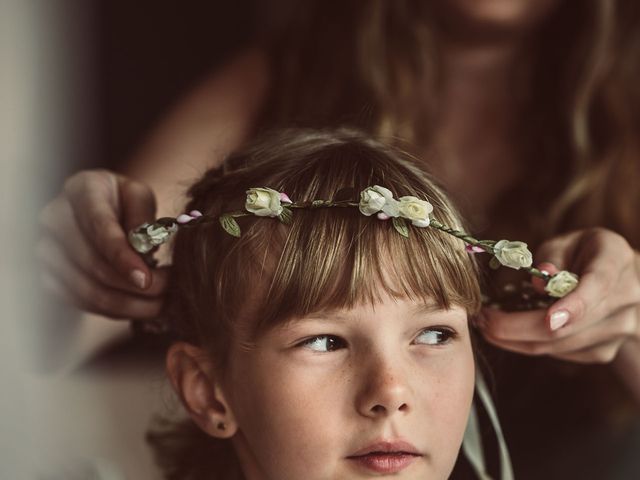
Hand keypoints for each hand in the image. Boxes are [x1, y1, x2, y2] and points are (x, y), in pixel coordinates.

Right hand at [37, 169, 168, 318]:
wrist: (99, 209)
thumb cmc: (124, 201)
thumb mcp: (141, 197)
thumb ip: (142, 219)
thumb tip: (142, 250)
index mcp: (81, 190)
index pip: (99, 228)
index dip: (122, 258)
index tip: (146, 280)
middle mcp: (54, 219)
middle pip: (93, 265)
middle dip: (136, 286)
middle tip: (170, 291)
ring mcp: (46, 251)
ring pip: (88, 291)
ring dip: (130, 304)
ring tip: (162, 302)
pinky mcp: (48, 277)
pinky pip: (82, 304)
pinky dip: (116, 310)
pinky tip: (141, 306)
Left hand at [477, 228, 639, 363]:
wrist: (617, 279)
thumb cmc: (583, 254)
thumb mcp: (567, 242)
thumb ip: (552, 256)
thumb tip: (539, 283)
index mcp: (615, 261)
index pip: (598, 286)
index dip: (573, 306)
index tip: (549, 319)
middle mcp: (624, 299)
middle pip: (569, 326)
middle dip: (517, 326)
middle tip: (483, 318)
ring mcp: (617, 330)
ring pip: (558, 345)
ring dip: (515, 339)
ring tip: (485, 324)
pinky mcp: (602, 351)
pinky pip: (558, 353)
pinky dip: (527, 344)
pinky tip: (506, 333)